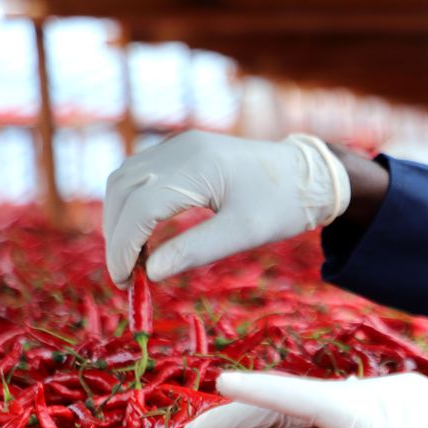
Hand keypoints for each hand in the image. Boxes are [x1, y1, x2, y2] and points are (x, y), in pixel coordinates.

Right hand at [103, 131, 350, 285]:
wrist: (311, 174)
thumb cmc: (284, 204)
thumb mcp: (245, 232)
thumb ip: (197, 250)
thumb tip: (152, 272)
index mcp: (196, 164)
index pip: (139, 206)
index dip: (124, 246)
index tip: (124, 281)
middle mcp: (180, 148)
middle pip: (122, 190)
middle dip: (116, 235)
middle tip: (126, 276)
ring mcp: (179, 146)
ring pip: (124, 180)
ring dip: (120, 219)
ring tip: (133, 259)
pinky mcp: (183, 152)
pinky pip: (140, 176)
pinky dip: (132, 206)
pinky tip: (143, 236)